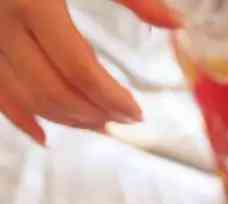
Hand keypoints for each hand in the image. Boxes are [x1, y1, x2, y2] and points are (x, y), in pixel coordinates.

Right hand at [0, 0, 181, 143]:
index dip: (110, 97)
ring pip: (24, 98)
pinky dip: (19, 117)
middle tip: (123, 120)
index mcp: (32, 1)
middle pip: (52, 90)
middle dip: (93, 113)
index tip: (136, 112)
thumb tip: (180, 24)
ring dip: (65, 120)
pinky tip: (45, 135)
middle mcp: (0, 23)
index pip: (78, 68)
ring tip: (99, 125)